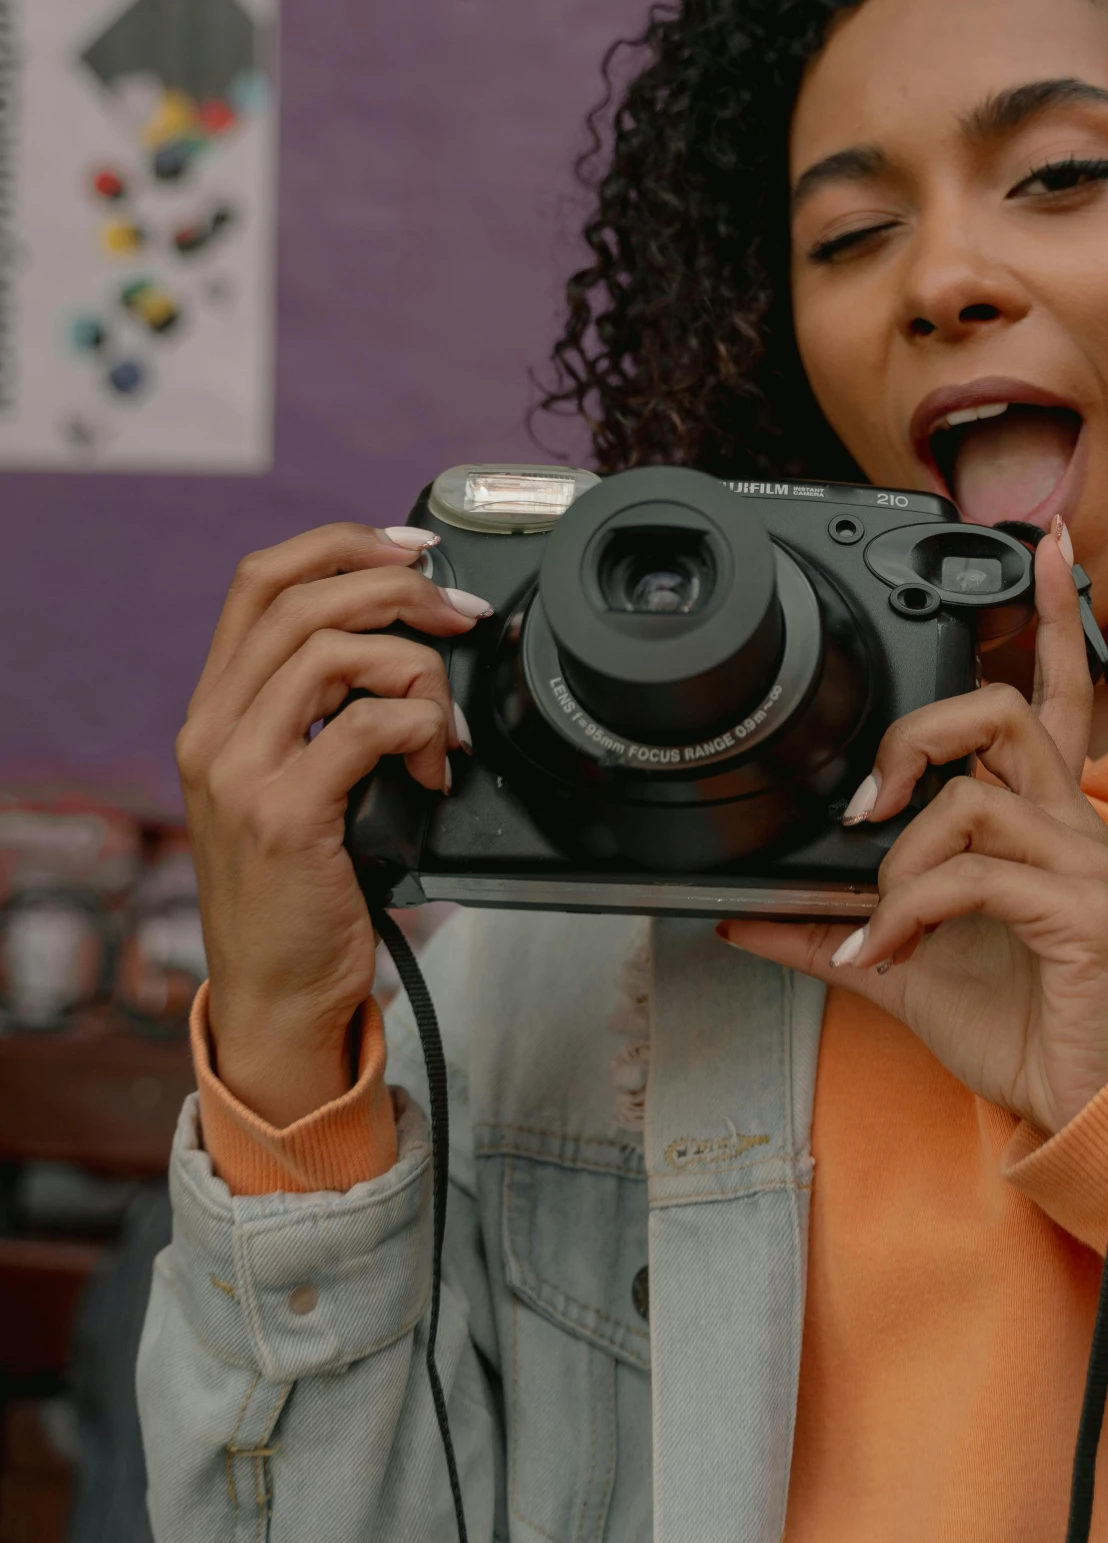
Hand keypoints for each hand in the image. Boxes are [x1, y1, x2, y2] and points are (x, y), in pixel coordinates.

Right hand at [177, 524, 489, 1125]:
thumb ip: (324, 714)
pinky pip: (368, 726)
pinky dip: (421, 732)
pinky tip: (435, 773)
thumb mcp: (297, 783)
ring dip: (416, 670)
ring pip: (335, 653)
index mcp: (216, 711)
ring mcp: (240, 772)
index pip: (260, 581)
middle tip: (458, 617)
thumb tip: (410, 642)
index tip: (413, 550)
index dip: (341, 545)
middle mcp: (214, 731)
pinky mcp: (285, 815)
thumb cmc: (303, 893)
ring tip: (443, 723)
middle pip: (302, 600)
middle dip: (398, 589)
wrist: (275, 997)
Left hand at [722, 529, 1107, 1136]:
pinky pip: (977, 875)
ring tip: (880, 920)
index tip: (1047, 546)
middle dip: (919, 735)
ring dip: (902, 856)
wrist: (1085, 1109)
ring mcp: (1079, 866)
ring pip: (978, 795)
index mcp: (1037, 821)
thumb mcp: (903, 969)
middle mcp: (1068, 825)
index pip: (1055, 694)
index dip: (1049, 618)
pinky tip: (890, 951)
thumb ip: (828, 933)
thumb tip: (741, 919)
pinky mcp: (1079, 915)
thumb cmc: (1020, 1025)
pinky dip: (912, 910)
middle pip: (1006, 712)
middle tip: (866, 804)